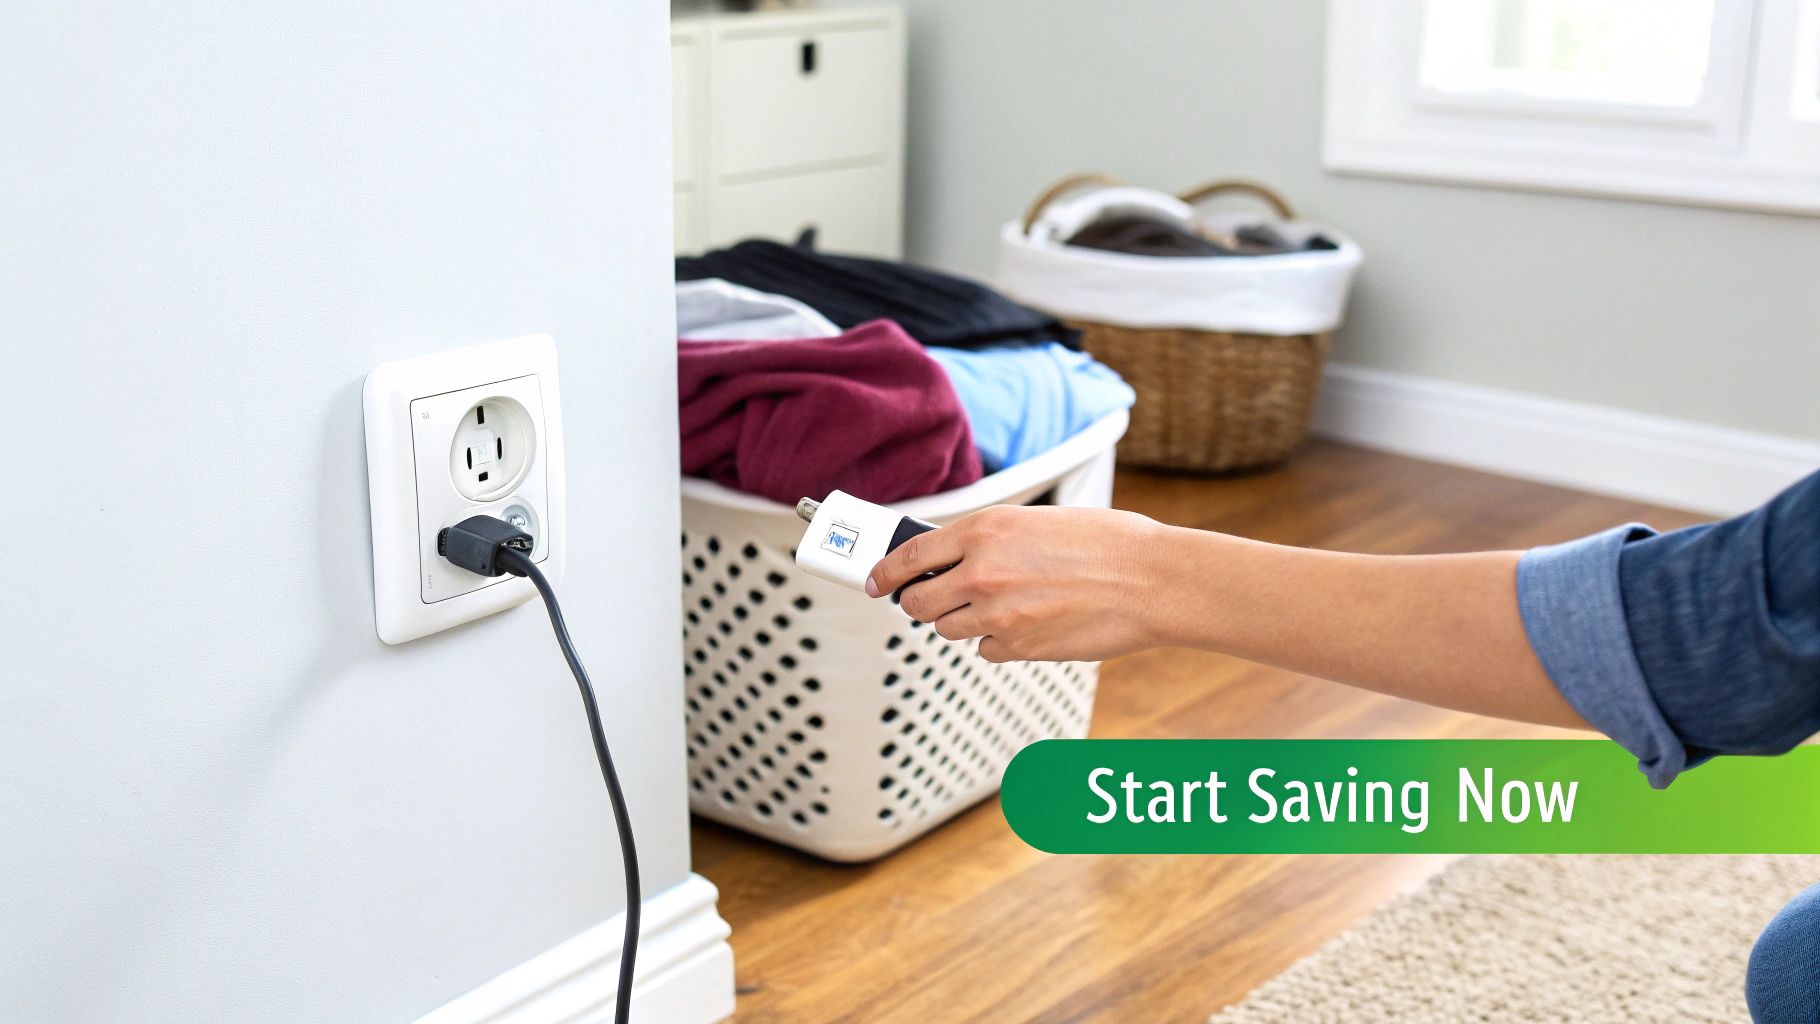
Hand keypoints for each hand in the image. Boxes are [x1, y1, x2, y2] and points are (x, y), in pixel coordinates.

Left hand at [865, 505, 1175, 662]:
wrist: (1151, 581)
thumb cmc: (1106, 544)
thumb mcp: (1036, 522)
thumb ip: (990, 539)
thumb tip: (953, 556)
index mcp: (985, 529)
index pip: (911, 556)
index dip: (885, 572)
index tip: (875, 581)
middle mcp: (981, 571)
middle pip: (918, 603)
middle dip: (921, 604)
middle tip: (934, 601)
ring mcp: (997, 614)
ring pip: (949, 630)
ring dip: (964, 622)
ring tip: (1004, 607)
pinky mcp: (1017, 647)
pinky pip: (986, 651)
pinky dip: (999, 642)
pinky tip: (1031, 624)